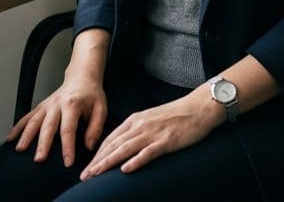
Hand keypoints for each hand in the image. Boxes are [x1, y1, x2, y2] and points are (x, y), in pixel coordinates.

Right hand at [7, 71, 107, 167]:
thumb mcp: (101, 108)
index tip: (68, 162)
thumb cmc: (91, 94)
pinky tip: (11, 138)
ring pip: (34, 121)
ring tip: (20, 150)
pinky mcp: (41, 106)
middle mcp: (56, 104)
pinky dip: (18, 127)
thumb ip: (96, 128)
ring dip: (26, 135)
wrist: (81, 77)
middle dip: (43, 144)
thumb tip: (88, 146)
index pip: (68, 129)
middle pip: (48, 126)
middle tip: (39, 159)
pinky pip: (27, 117)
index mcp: (72, 104)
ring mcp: (46, 105)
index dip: (68, 147)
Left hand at [80, 90, 223, 179]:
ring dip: (108, 162)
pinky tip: (125, 169)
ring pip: (125, 149)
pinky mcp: (166, 141)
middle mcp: (140, 126)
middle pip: (113, 145)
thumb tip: (124, 145)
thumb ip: (137, 130)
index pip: (111, 139)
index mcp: (135, 120)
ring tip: (96, 174)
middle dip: (97, 161)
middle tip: (84, 175)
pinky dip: (135, 161)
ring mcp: (152, 133)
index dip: (97, 154)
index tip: (88, 167)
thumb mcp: (151, 119)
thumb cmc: (177, 114)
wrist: (199, 107)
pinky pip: (148, 153)